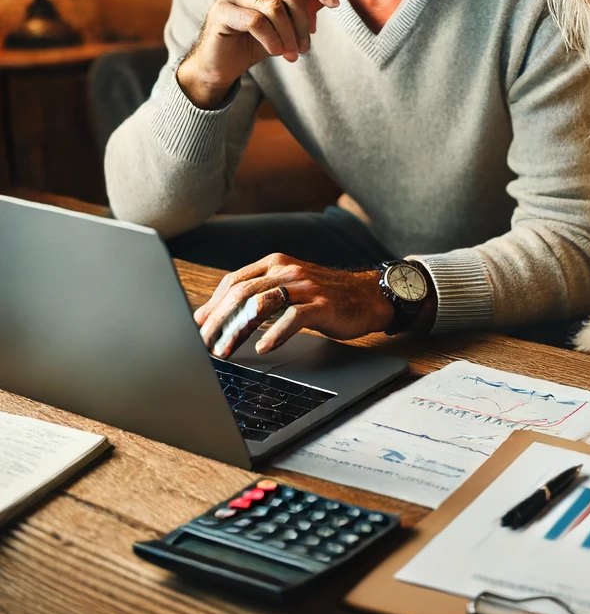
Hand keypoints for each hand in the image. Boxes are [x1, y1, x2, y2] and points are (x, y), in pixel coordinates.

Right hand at [178, 0, 341, 108]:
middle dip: (303, 21)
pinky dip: (273, 40)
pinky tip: (276, 52)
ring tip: (293, 54)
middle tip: (306, 46)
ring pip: (275, 7)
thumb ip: (308, 3)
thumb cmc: (258, 38)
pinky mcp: (221, 11)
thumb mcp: (288, 20)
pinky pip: (257, 22)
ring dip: (290, 36)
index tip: (334, 4)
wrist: (224, 62)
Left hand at [193, 253, 393, 357]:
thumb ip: (260, 294)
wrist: (368, 295)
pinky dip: (274, 334)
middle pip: (241, 293)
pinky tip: (263, 347)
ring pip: (261, 304)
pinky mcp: (321, 304)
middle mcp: (287, 270)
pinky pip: (292, 317)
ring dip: (237, 329)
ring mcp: (305, 286)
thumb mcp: (290, 287)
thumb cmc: (326, 295)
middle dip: (217, 321)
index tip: (197, 327)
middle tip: (202, 344)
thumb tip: (221, 316)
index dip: (211, 305)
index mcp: (276, 263)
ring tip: (225, 350)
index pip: (233, 281)